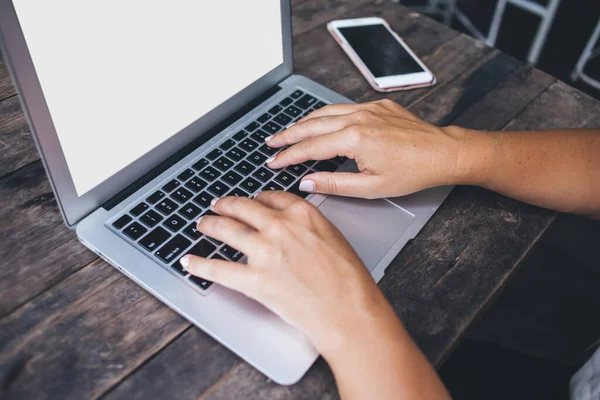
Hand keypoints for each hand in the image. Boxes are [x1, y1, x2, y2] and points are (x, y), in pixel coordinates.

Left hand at [180, 192, 451, 398]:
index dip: (256, 198)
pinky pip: (218, 268)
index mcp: (303, 214)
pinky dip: (199, 264)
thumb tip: (292, 228)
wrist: (349, 311)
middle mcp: (281, 227)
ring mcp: (265, 252)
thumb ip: (308, 227)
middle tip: (217, 205)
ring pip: (226, 229)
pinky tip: (189, 261)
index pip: (270, 197)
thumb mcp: (333, 238)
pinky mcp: (254, 280)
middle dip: (226, 205)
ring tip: (202, 224)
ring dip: (210, 225)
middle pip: (243, 207)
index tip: (251, 201)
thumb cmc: (349, 280)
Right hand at [265, 99, 470, 198]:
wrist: (443, 152)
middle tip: (270, 142)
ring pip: (325, 111)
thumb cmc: (413, 172)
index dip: (288, 156)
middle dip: (287, 134)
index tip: (273, 162)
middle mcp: (359, 118)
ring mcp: (368, 108)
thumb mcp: (371, 188)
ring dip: (303, 122)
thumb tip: (307, 182)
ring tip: (287, 132)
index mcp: (355, 139)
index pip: (311, 147)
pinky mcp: (377, 105)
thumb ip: (335, 184)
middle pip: (312, 124)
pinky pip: (343, 107)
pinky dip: (325, 114)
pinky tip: (318, 121)